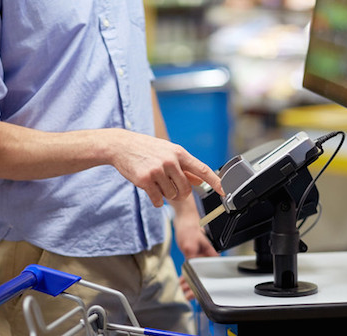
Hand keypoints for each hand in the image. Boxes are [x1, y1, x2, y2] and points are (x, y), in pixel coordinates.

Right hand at [107, 129, 222, 206]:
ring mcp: (158, 170)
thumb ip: (184, 167)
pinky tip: (150, 189)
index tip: (225, 192)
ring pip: (171, 195)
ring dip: (165, 194)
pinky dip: (156, 200)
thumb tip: (200, 180)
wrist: (121, 145)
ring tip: (156, 182)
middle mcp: (170, 161)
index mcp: (179, 153)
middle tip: (169, 186)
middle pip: (186, 189)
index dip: (215, 182)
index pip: (203, 169)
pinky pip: (158, 200)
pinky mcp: (145, 180)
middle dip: (179, 192)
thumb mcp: (167, 152)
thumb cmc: (146, 149)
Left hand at [168, 194, 217, 300]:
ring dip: (189, 283)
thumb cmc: (190, 227)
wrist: (184, 218)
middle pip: (203, 275)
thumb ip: (192, 257)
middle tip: (189, 295)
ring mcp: (199, 256)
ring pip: (196, 273)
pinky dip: (186, 276)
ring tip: (183, 291)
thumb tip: (191, 270)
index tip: (199, 293)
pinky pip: (190, 269)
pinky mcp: (192, 255)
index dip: (205, 284)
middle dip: (196, 287)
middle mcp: (206, 256)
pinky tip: (182, 281)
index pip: (211, 273)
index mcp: (210, 254)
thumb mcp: (189, 244)